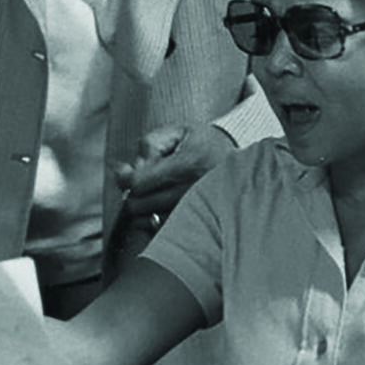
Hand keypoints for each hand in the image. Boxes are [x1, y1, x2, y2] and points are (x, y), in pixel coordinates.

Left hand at [114, 123, 235, 226]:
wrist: (240, 166)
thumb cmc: (204, 145)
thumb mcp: (179, 131)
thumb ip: (149, 144)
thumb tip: (128, 168)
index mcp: (188, 164)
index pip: (139, 182)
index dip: (125, 178)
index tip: (124, 171)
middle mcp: (191, 191)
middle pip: (138, 204)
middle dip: (132, 192)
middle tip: (140, 180)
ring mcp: (193, 212)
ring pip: (146, 220)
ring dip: (142, 207)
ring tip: (153, 192)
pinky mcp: (195, 226)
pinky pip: (159, 232)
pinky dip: (152, 220)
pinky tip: (159, 206)